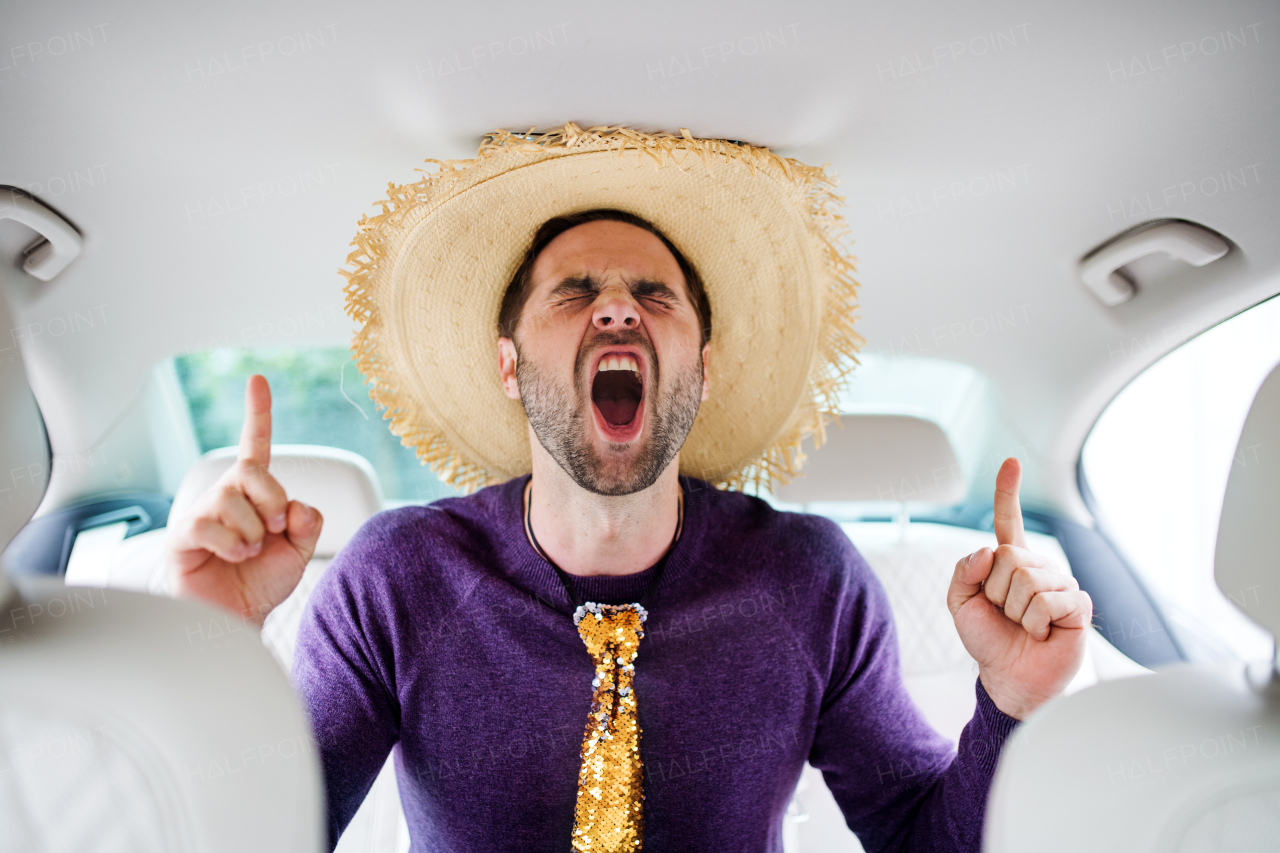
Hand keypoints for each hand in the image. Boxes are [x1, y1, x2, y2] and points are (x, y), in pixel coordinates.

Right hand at [164, 374, 322, 626]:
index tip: (258, 380)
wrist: (237, 620)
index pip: (255, 445)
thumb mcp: (300, 550)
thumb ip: (308, 521)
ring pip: (234, 500)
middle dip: (273, 500)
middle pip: (253, 470)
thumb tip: (293, 505)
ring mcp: (202, 513)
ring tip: (249, 553)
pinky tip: (234, 556)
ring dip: (254, 532)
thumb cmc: (262, 583)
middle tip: (274, 531)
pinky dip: (232, 543)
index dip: (258, 413)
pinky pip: (209, 524)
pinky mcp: (183, 536)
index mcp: (253, 493)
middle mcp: (225, 495)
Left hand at [946, 458, 1092, 719]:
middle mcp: (1038, 567)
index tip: (1011, 462)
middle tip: (1005, 615)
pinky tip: (1042, 633)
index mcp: (1009, 562)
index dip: (1008, 491)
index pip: (1009, 520)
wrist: (1008, 677)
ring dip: (1015, 611)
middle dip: (996, 592)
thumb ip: (963, 571)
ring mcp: (1061, 584)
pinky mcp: (1078, 606)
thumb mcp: (960, 604)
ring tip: (1022, 626)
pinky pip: (1048, 601)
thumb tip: (989, 549)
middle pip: (1010, 557)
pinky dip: (1035, 622)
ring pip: (1028, 579)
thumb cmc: (987, 640)